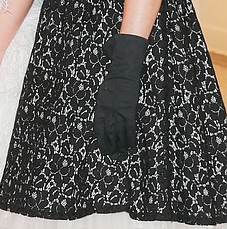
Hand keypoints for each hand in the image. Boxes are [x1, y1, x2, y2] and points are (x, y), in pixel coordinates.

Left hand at [94, 34, 146, 156]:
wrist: (122, 72)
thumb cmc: (113, 83)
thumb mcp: (103, 95)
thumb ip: (103, 107)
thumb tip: (104, 117)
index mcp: (100, 107)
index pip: (98, 127)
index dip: (100, 139)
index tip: (103, 148)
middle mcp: (107, 112)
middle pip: (107, 133)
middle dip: (109, 145)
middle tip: (111, 155)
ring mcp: (118, 112)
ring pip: (118, 132)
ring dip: (120, 144)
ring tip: (121, 154)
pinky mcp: (128, 110)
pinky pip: (129, 127)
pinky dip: (130, 137)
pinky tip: (131, 145)